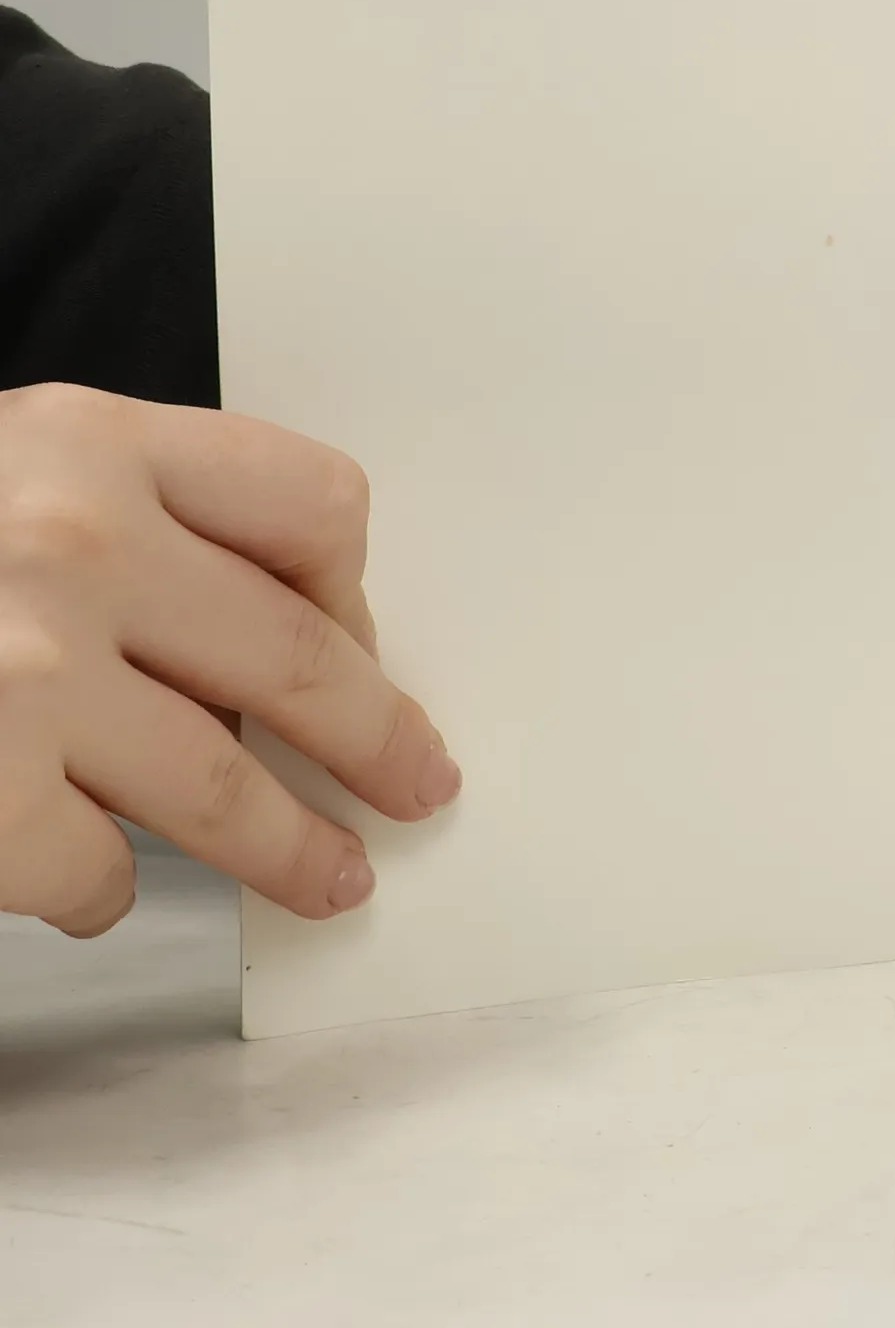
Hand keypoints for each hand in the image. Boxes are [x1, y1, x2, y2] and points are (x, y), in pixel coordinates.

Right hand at [0, 384, 456, 937]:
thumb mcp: (9, 469)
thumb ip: (134, 514)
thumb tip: (287, 643)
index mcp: (92, 440)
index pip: (314, 503)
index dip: (353, 583)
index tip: (358, 639)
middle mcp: (72, 542)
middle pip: (300, 653)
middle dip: (376, 735)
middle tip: (420, 783)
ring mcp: (22, 673)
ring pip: (221, 783)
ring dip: (292, 845)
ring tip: (333, 877)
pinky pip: (92, 868)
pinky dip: (101, 888)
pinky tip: (96, 882)